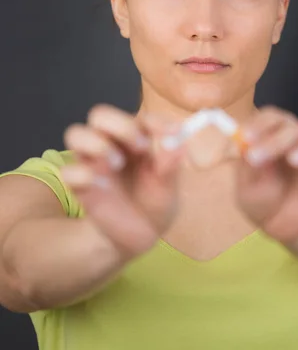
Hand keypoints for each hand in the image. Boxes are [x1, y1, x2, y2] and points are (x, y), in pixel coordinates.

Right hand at [61, 104, 184, 257]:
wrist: (142, 234)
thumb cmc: (155, 201)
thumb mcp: (170, 185)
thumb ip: (171, 163)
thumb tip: (177, 142)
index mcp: (136, 138)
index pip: (140, 117)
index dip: (155, 122)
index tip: (172, 136)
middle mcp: (111, 144)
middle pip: (100, 114)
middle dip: (120, 125)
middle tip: (141, 147)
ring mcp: (93, 163)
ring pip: (76, 133)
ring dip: (97, 144)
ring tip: (117, 163)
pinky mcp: (80, 186)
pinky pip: (68, 171)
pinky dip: (84, 175)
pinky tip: (102, 186)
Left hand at [236, 106, 297, 244]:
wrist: (279, 223)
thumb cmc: (260, 197)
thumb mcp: (248, 188)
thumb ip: (251, 169)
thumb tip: (250, 149)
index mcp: (273, 134)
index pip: (271, 117)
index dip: (259, 124)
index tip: (245, 138)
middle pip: (295, 127)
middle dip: (276, 140)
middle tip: (257, 158)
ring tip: (294, 160)